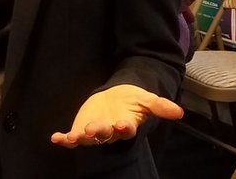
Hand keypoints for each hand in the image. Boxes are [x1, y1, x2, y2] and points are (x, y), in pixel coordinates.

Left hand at [50, 85, 182, 147]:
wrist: (117, 96)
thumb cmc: (132, 100)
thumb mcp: (147, 99)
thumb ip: (160, 106)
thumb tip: (179, 112)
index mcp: (126, 125)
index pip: (126, 129)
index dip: (124, 128)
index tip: (122, 124)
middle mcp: (110, 131)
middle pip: (105, 134)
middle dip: (99, 132)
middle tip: (94, 129)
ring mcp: (94, 132)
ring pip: (88, 138)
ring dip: (80, 138)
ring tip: (73, 137)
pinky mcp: (81, 129)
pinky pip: (72, 138)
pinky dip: (64, 140)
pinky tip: (56, 138)